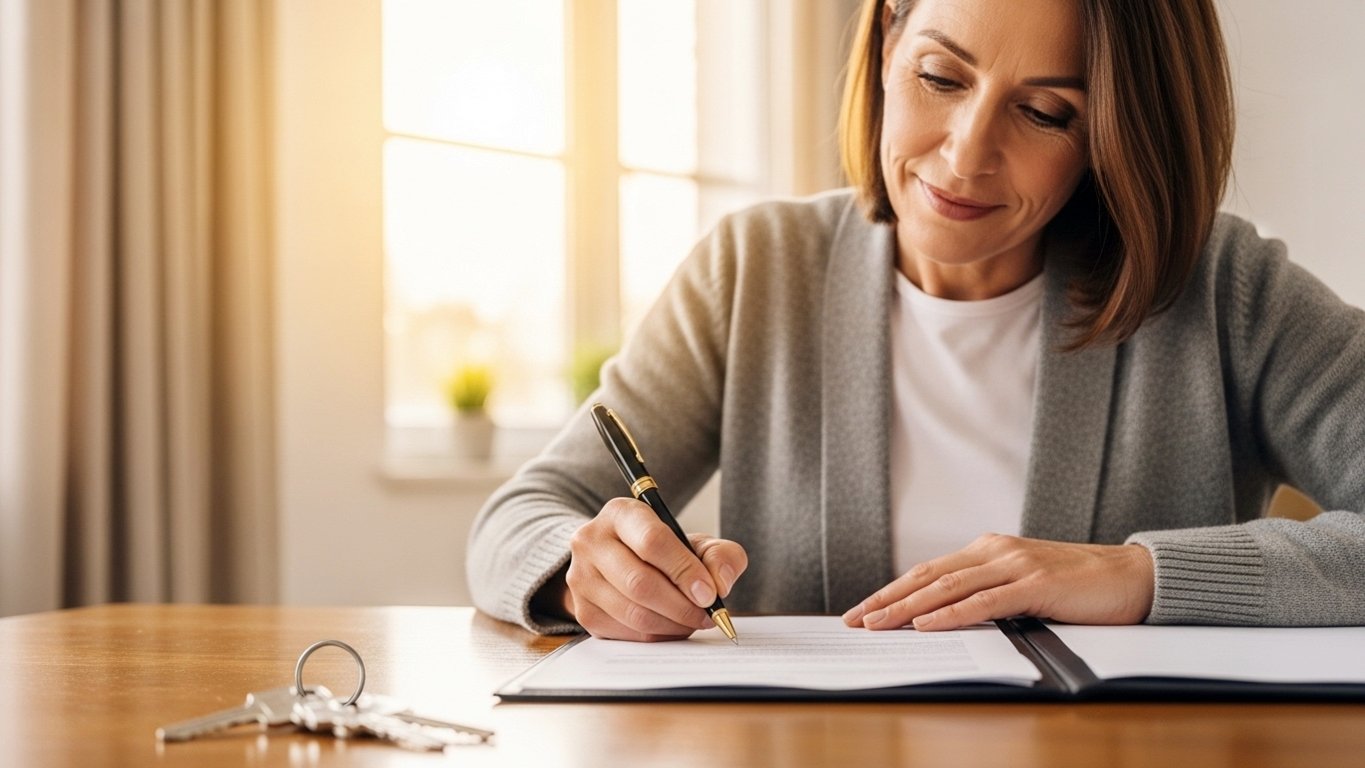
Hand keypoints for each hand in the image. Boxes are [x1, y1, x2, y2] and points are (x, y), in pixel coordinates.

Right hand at [561, 497, 747, 641]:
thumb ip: (720, 555)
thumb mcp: (696, 543)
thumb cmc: (664, 552)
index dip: (685, 571)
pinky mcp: (582, 610)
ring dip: (673, 624)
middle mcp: (591, 541)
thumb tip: (720, 584)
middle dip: (682, 605)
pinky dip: (657, 635)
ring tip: (693, 621)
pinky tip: (671, 626)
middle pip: (640, 583)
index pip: (652, 542)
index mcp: (621, 514)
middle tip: (707, 615)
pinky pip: (626, 633)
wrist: (622, 563)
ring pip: (633, 613)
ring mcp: (581, 577)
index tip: (710, 593)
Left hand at [841, 534, 1153, 631]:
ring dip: (908, 608)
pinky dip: (952, 613)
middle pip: (928, 577)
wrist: (1132, 576)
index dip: (891, 591)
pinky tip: (928, 623)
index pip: (928, 572)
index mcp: (988, 550)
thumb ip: (988, 594)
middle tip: (855, 620)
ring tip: (878, 623)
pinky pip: (985, 601)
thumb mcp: (1023, 587)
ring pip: (948, 587)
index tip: (862, 610)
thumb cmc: (1079, 587)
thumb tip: (945, 617)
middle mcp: (995, 551)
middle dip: (887, 599)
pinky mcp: (1036, 583)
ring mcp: (1014, 564)